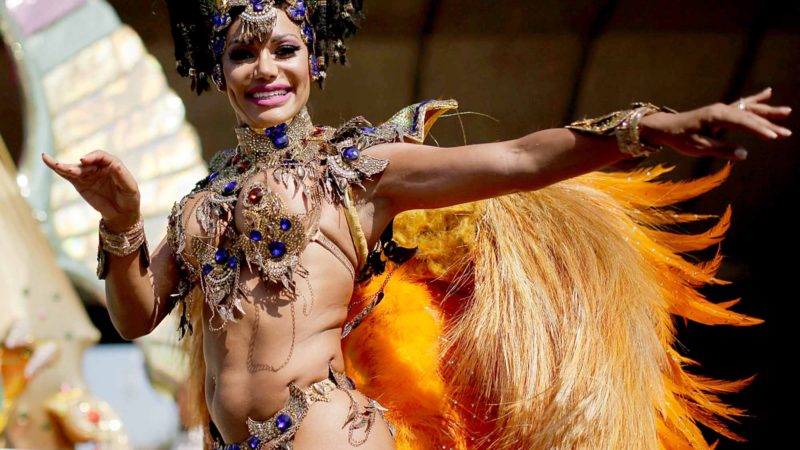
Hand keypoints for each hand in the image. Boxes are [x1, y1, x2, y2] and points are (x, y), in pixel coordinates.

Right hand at [42, 150, 140, 230]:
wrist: (122, 212)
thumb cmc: (129, 198)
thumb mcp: (130, 188)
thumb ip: (122, 176)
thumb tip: (115, 165)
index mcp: (112, 164)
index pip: (101, 156)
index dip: (93, 156)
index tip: (84, 160)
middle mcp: (98, 167)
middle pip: (86, 162)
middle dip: (78, 166)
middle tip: (72, 170)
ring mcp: (88, 174)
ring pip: (74, 168)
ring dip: (64, 166)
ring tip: (54, 163)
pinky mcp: (79, 183)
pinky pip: (67, 175)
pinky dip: (57, 168)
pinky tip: (46, 159)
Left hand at [638, 87, 791, 159]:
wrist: (666, 127)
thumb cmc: (681, 138)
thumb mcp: (699, 147)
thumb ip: (721, 149)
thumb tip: (743, 154)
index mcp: (716, 116)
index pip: (743, 122)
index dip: (759, 130)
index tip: (773, 136)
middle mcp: (721, 109)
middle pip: (749, 116)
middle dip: (769, 124)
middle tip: (786, 134)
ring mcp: (722, 108)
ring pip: (749, 109)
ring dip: (767, 111)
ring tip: (787, 112)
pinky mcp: (721, 111)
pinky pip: (742, 104)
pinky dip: (755, 99)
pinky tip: (768, 92)